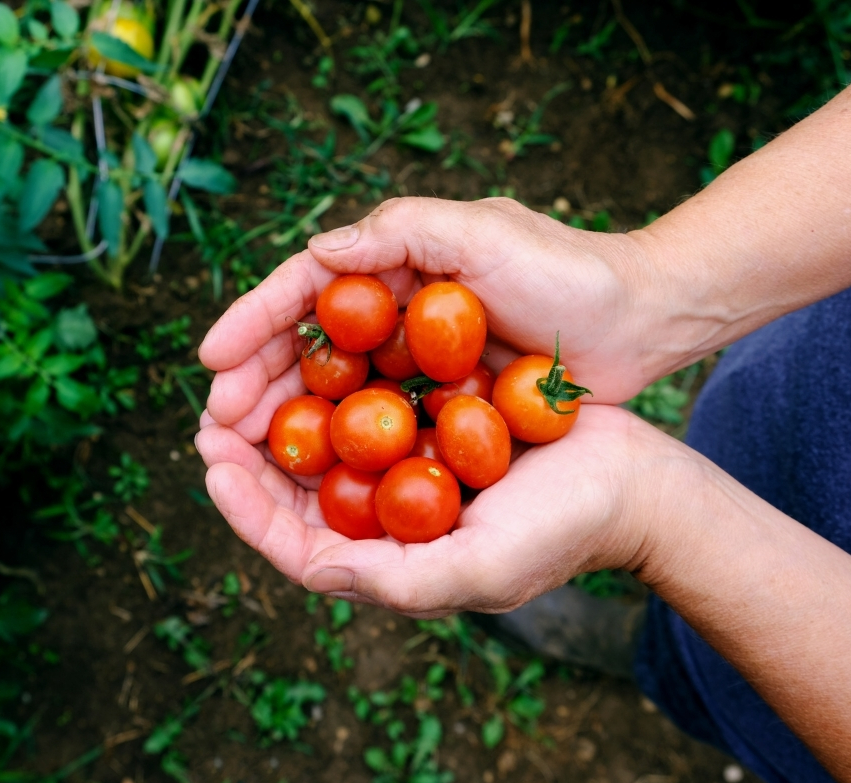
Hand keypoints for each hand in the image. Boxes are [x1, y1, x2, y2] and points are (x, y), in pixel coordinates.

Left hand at [195, 403, 673, 616]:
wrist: (629, 480)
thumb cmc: (560, 530)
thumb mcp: (479, 566)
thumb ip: (396, 579)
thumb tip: (312, 569)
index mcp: (387, 560)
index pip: (296, 543)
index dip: (247, 507)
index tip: (214, 462)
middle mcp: (386, 518)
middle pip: (296, 490)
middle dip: (247, 452)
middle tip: (211, 412)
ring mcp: (405, 469)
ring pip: (323, 441)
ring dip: (281, 409)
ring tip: (243, 374)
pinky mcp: (428, 422)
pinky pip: (366, 399)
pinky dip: (335, 376)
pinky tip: (311, 343)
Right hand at [199, 196, 681, 445]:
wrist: (641, 321)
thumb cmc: (568, 270)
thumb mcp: (484, 233)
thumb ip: (400, 233)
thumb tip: (317, 252)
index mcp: (387, 265)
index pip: (299, 292)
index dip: (249, 325)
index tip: (210, 361)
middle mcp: (387, 313)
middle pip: (300, 352)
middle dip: (250, 387)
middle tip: (213, 430)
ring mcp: (408, 362)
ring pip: (326, 396)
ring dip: (280, 426)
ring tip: (240, 460)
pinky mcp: (435, 403)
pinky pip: (371, 429)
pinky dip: (336, 452)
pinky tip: (307, 482)